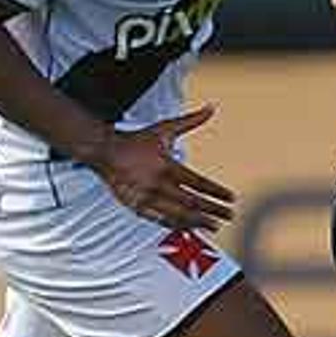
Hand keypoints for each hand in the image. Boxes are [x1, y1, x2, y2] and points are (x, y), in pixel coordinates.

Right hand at [92, 105, 234, 230]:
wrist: (105, 151)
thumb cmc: (137, 140)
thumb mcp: (165, 128)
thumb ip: (190, 121)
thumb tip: (211, 108)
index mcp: (167, 165)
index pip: (198, 183)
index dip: (216, 192)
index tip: (231, 198)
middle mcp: (158, 183)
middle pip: (191, 201)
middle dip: (213, 210)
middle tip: (229, 215)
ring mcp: (146, 197)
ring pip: (177, 214)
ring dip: (198, 222)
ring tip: (215, 226)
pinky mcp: (136, 206)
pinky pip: (159, 220)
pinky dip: (176, 225)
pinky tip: (190, 228)